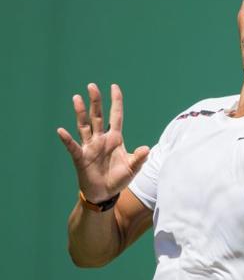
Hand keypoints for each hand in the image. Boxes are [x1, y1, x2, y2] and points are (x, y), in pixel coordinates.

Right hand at [57, 83, 149, 202]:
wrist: (105, 193)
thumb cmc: (119, 179)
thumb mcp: (132, 168)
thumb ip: (139, 158)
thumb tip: (146, 149)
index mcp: (115, 138)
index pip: (116, 116)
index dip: (116, 101)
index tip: (114, 86)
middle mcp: (101, 139)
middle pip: (98, 116)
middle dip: (96, 101)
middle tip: (92, 86)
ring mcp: (90, 146)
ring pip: (84, 125)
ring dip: (81, 112)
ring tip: (77, 98)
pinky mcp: (80, 157)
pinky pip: (73, 146)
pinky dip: (67, 139)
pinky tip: (61, 131)